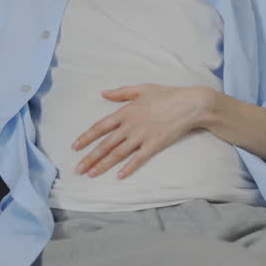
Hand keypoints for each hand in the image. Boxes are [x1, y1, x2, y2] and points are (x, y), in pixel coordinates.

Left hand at [73, 84, 215, 179]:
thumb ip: (121, 92)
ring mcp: (142, 136)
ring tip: (91, 174)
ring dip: (103, 165)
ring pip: (118, 153)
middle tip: (77, 170)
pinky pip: (138, 159)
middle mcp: (131, 125)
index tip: (75, 147)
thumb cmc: (167, 94)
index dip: (86, 138)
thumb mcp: (142, 88)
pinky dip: (128, 168)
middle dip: (90, 158)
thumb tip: (103, 93)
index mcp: (126, 111)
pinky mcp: (155, 144)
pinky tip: (119, 176)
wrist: (191, 104)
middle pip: (105, 144)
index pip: (100, 127)